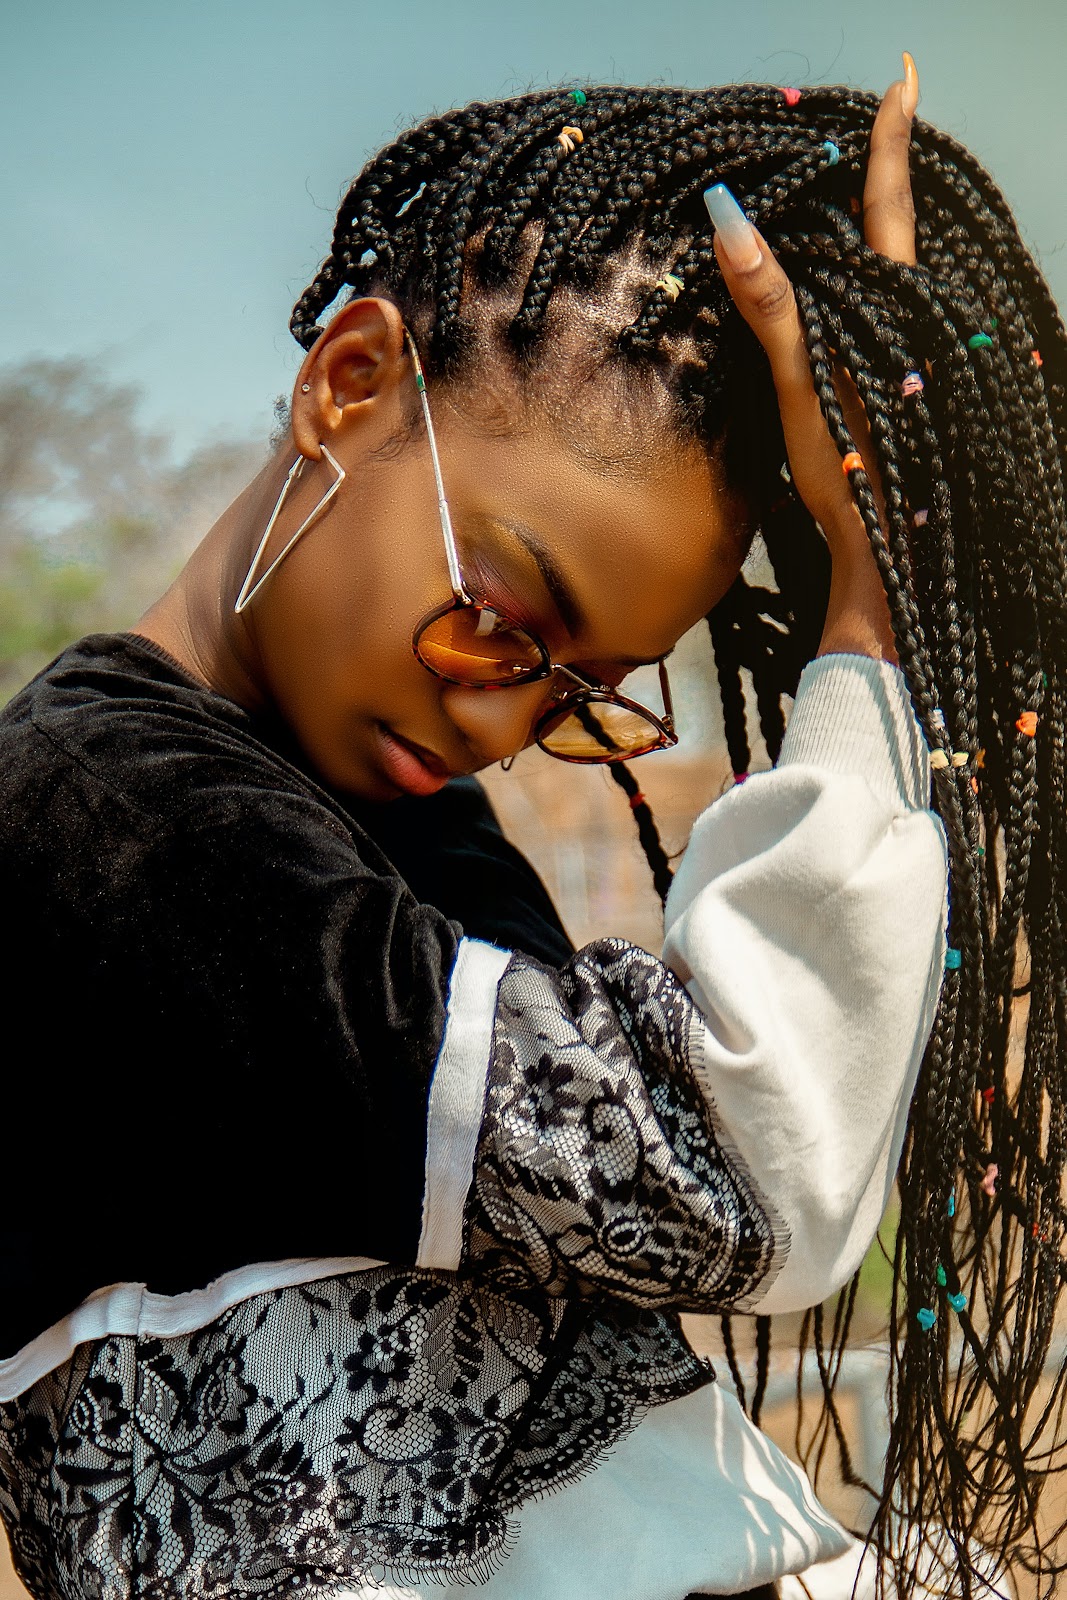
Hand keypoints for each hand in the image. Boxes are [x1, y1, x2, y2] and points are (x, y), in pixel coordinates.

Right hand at [706, 54, 920, 663]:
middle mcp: (910, 321)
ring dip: (868, 230)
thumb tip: (732, 223)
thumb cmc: (851, 468)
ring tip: (853, 190)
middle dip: (881, 173)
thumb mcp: (806, 383)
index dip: (890, 140)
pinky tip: (842, 295)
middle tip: (875, 120)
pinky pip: (875, 315)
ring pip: (886, 274)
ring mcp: (907, 355)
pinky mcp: (894, 387)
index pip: (889, 202)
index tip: (904, 79)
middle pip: (893, 229)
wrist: (890, 548)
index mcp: (893, 307)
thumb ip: (773, 302)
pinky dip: (856, 285)